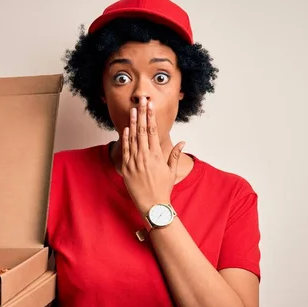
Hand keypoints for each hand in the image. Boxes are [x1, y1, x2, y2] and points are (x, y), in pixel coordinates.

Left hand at [121, 97, 184, 215]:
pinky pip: (125, 150)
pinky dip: (125, 139)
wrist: (152, 205)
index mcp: (157, 155)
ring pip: (133, 138)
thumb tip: (182, 141)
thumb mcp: (171, 171)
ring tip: (132, 110)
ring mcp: (135, 162)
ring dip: (132, 123)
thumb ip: (175, 155)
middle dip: (141, 114)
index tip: (150, 106)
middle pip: (142, 130)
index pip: (152, 131)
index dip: (150, 117)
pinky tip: (125, 128)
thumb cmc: (163, 188)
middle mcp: (145, 156)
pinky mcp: (126, 168)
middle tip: (141, 101)